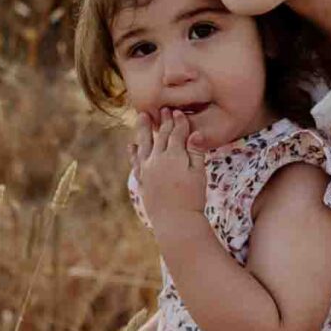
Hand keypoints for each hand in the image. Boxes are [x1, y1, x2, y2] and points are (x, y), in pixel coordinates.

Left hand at [131, 108, 208, 232]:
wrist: (175, 221)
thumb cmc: (192, 198)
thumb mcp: (199, 174)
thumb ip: (196, 152)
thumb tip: (195, 132)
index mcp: (174, 155)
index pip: (177, 133)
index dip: (179, 122)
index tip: (178, 112)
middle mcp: (157, 159)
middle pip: (161, 136)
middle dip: (163, 122)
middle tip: (164, 109)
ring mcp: (147, 169)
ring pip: (144, 144)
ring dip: (143, 129)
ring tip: (142, 117)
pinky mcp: (142, 180)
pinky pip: (136, 162)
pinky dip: (134, 153)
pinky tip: (132, 146)